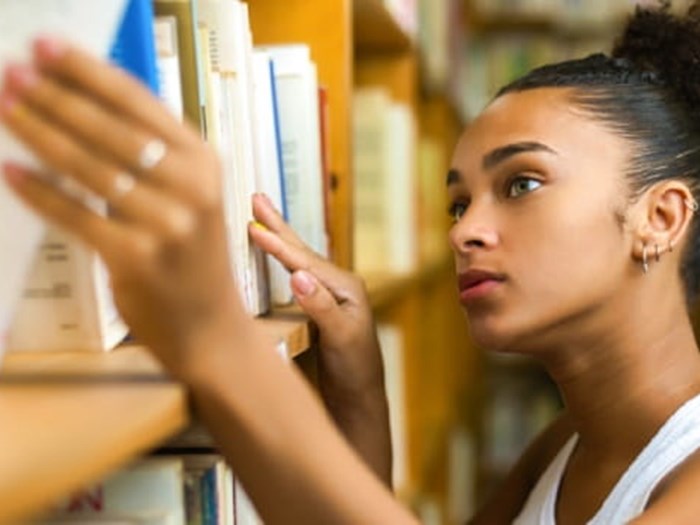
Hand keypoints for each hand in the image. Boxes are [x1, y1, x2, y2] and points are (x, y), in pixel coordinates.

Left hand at [0, 37, 247, 377]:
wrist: (211, 326)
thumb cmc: (194, 258)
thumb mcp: (192, 196)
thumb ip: (157, 156)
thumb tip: (89, 107)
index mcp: (206, 162)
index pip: (140, 104)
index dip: (88, 72)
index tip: (47, 49)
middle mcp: (192, 188)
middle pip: (111, 130)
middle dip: (55, 98)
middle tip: (11, 74)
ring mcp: (167, 224)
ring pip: (89, 168)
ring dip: (40, 135)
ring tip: (6, 110)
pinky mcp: (136, 259)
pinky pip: (76, 216)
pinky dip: (40, 193)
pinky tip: (11, 172)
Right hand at [250, 194, 384, 399]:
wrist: (359, 399)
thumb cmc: (356, 371)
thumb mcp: (342, 339)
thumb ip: (321, 307)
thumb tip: (298, 276)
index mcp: (346, 288)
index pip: (305, 262)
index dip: (278, 245)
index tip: (254, 226)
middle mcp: (338, 285)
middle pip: (302, 250)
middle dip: (278, 225)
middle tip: (258, 197)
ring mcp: (327, 295)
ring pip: (297, 259)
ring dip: (279, 237)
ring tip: (261, 217)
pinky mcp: (317, 307)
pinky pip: (295, 275)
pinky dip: (280, 259)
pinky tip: (273, 253)